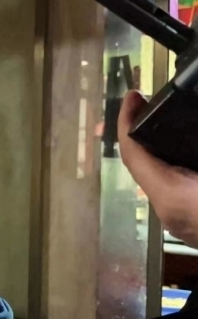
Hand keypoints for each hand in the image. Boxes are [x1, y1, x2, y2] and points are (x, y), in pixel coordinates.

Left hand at [118, 91, 197, 247]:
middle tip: (150, 101)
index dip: (127, 120)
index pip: (134, 154)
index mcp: (174, 196)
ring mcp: (181, 221)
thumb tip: (194, 114)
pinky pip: (176, 187)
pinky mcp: (194, 223)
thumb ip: (195, 142)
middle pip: (143, 165)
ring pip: (159, 178)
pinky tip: (190, 149)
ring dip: (160, 149)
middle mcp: (169, 210)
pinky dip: (177, 165)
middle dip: (143, 131)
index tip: (133, 95)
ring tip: (170, 119)